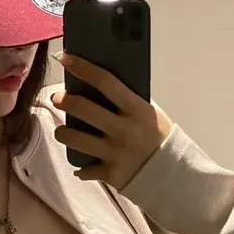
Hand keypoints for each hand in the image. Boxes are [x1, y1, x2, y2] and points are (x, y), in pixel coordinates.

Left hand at [53, 54, 172, 188]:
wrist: (175, 175)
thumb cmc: (160, 139)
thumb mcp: (151, 114)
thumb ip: (129, 102)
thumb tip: (100, 84)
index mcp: (137, 110)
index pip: (105, 81)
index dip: (82, 67)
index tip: (65, 58)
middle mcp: (124, 130)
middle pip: (82, 109)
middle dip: (63, 100)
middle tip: (57, 98)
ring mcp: (115, 153)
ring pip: (74, 139)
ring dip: (62, 132)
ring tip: (62, 130)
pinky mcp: (111, 174)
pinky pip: (85, 170)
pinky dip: (82, 168)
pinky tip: (82, 165)